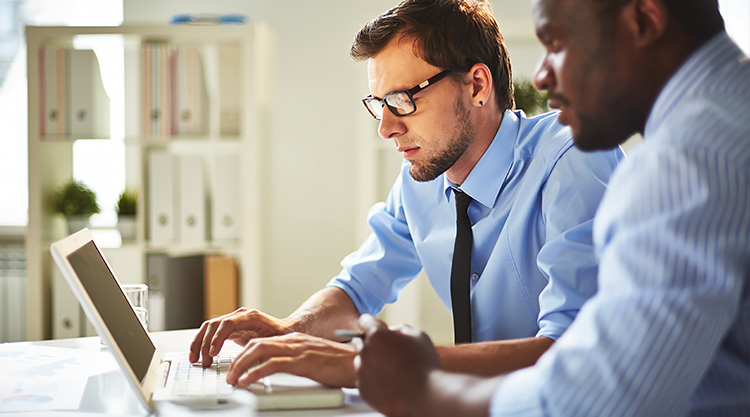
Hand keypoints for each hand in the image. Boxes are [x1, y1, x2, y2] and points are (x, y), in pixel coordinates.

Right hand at [189, 308, 290, 366]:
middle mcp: (240, 315)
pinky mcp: (230, 328)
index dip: (217, 338)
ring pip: (209, 327)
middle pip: (214, 324)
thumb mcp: (274, 342)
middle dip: (204, 343)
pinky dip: (202, 342)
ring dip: (199, 343)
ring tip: (196, 359)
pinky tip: (198, 354)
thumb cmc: (282, 335)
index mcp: (250, 316)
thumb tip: (252, 361)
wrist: (285, 329)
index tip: (212, 353)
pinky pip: (211, 332)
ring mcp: (233, 320)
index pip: (227, 324)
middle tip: (203, 361)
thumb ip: (262, 348)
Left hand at [226, 332, 357, 387]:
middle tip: (230, 374)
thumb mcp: (314, 360)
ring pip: (260, 351)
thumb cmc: (341, 365)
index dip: (245, 353)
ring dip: (242, 365)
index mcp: (296, 340)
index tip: (236, 366)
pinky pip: (272, 364)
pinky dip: (256, 372)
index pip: (263, 341)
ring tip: (233, 379)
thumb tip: (282, 370)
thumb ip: (298, 361)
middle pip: (257, 343)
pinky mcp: (302, 362)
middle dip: (239, 359)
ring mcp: (298, 350)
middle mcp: (295, 341)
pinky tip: (248, 381)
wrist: (359, 363)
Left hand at [356, 314, 439, 416]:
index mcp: (377, 335)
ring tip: (390, 369)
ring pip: (361, 361)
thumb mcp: (418, 335)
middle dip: (370, 342)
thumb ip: (400, 329)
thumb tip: (392, 332)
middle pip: (359, 341)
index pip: (365, 321)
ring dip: (370, 361)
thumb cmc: (424, 365)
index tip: (377, 327)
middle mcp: (365, 352)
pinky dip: (373, 379)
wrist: (423, 397)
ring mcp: (362, 372)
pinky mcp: (363, 389)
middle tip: (386, 349)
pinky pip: (364, 379)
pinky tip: (389, 382)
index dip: (372, 322)